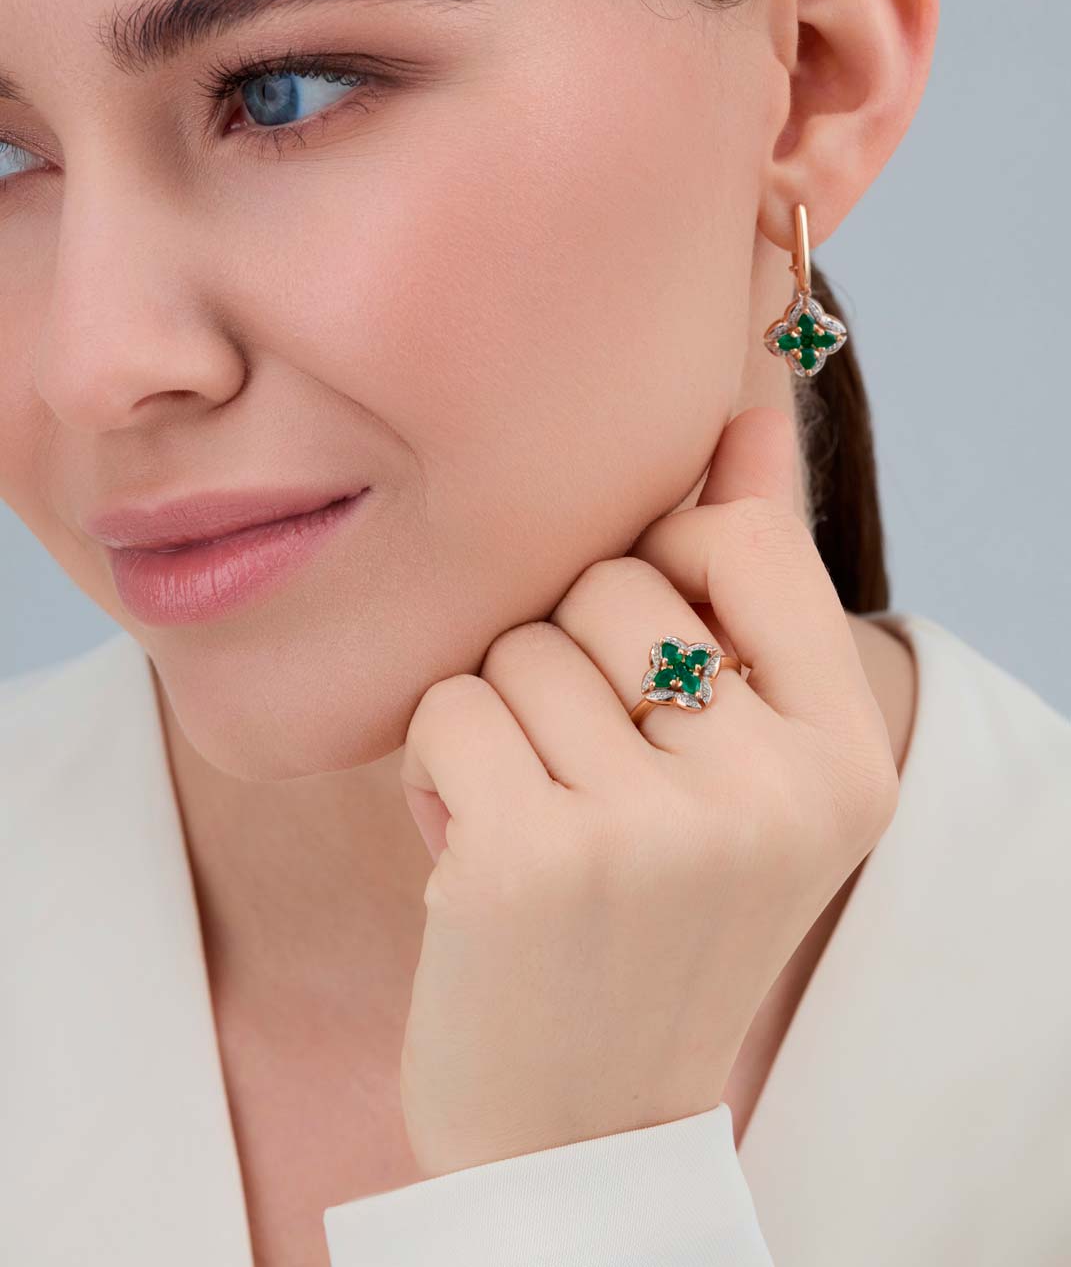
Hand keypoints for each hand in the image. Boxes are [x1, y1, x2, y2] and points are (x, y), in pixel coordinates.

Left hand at [398, 405, 898, 1178]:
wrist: (579, 1118)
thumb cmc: (658, 911)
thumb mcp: (746, 762)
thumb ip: (756, 586)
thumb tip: (745, 408)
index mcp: (847, 759)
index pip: (743, 538)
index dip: (664, 559)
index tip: (642, 642)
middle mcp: (771, 792)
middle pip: (610, 583)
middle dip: (567, 657)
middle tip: (583, 767)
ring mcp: (654, 831)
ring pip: (517, 642)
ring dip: (499, 717)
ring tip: (532, 813)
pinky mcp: (531, 861)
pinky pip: (446, 703)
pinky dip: (436, 763)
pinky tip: (470, 845)